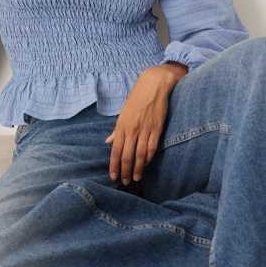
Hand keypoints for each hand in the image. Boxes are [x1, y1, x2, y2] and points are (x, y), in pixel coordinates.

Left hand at [105, 64, 186, 184]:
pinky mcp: (157, 128)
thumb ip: (117, 129)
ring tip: (136, 178)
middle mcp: (132, 129)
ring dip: (137, 168)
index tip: (113, 176)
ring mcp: (145, 129)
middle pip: (127, 155)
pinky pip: (152, 147)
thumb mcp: (123, 113)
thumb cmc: (137, 98)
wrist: (153, 85)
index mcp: (122, 125)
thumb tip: (108, 141)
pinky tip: (146, 163)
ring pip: (139, 154)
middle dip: (125, 171)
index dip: (114, 165)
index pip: (115, 150)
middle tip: (125, 181)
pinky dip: (148, 157)